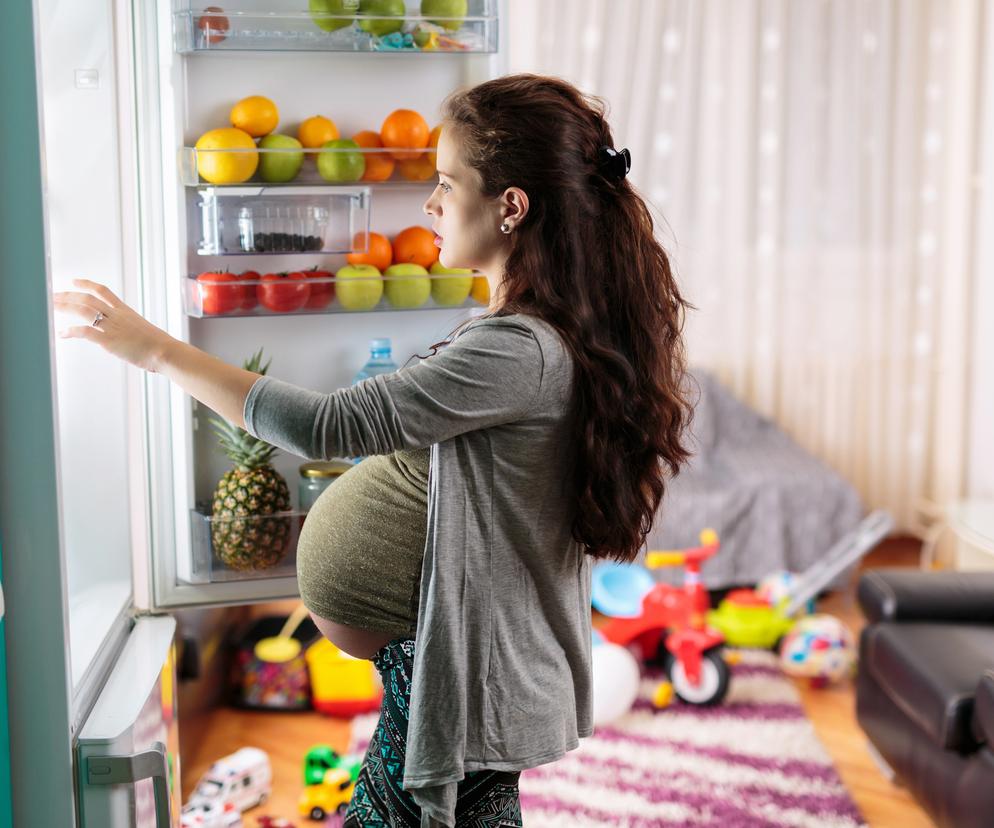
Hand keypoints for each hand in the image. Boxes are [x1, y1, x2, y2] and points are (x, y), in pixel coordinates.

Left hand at [53, 279, 174, 372]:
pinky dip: (71, 331)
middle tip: (53, 296)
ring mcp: (113, 327)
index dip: (87, 284)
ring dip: (65, 307)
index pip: (104, 291)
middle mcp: (117, 316)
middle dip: (68, 296)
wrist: (165, 352)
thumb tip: (128, 337)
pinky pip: (85, 332)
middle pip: (88, 298)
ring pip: (84, 310)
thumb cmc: (160, 346)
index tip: (74, 282)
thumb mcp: (145, 331)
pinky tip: (63, 334)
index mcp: (126, 311)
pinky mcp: (109, 340)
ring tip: (52, 307)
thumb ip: (132, 330)